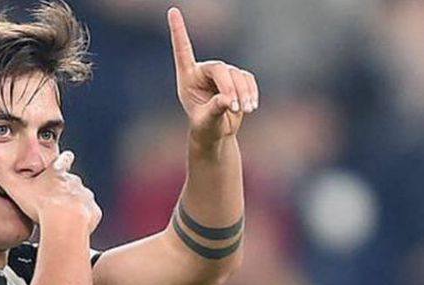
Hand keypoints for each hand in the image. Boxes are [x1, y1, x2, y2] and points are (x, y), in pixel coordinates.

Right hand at [0, 151, 101, 233]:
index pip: (62, 161)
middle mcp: (74, 182)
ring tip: (68, 214)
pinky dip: (85, 218)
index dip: (63, 159)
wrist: (65, 222)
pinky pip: (90, 214)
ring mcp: (86, 197)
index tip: (68, 155)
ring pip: (83, 197)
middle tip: (59, 197)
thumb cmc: (41, 205)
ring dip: (77, 203)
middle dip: (68, 187)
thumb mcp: (15, 187)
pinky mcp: (93, 212)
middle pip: (73, 181)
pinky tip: (77, 225)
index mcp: (57, 174)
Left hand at [168, 7, 258, 144]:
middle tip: (234, 108)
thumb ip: (214, 110)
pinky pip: (248, 80)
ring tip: (246, 111)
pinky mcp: (238, 78)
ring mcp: (222, 73)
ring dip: (244, 94)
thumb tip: (227, 100)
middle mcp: (203, 70)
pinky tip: (251, 106)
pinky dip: (251, 93)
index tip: (172, 11)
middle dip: (230, 88)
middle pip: (220, 69)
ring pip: (237, 75)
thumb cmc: (205, 127)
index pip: (183, 50)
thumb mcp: (205, 122)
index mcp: (187, 77)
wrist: (216, 133)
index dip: (178, 31)